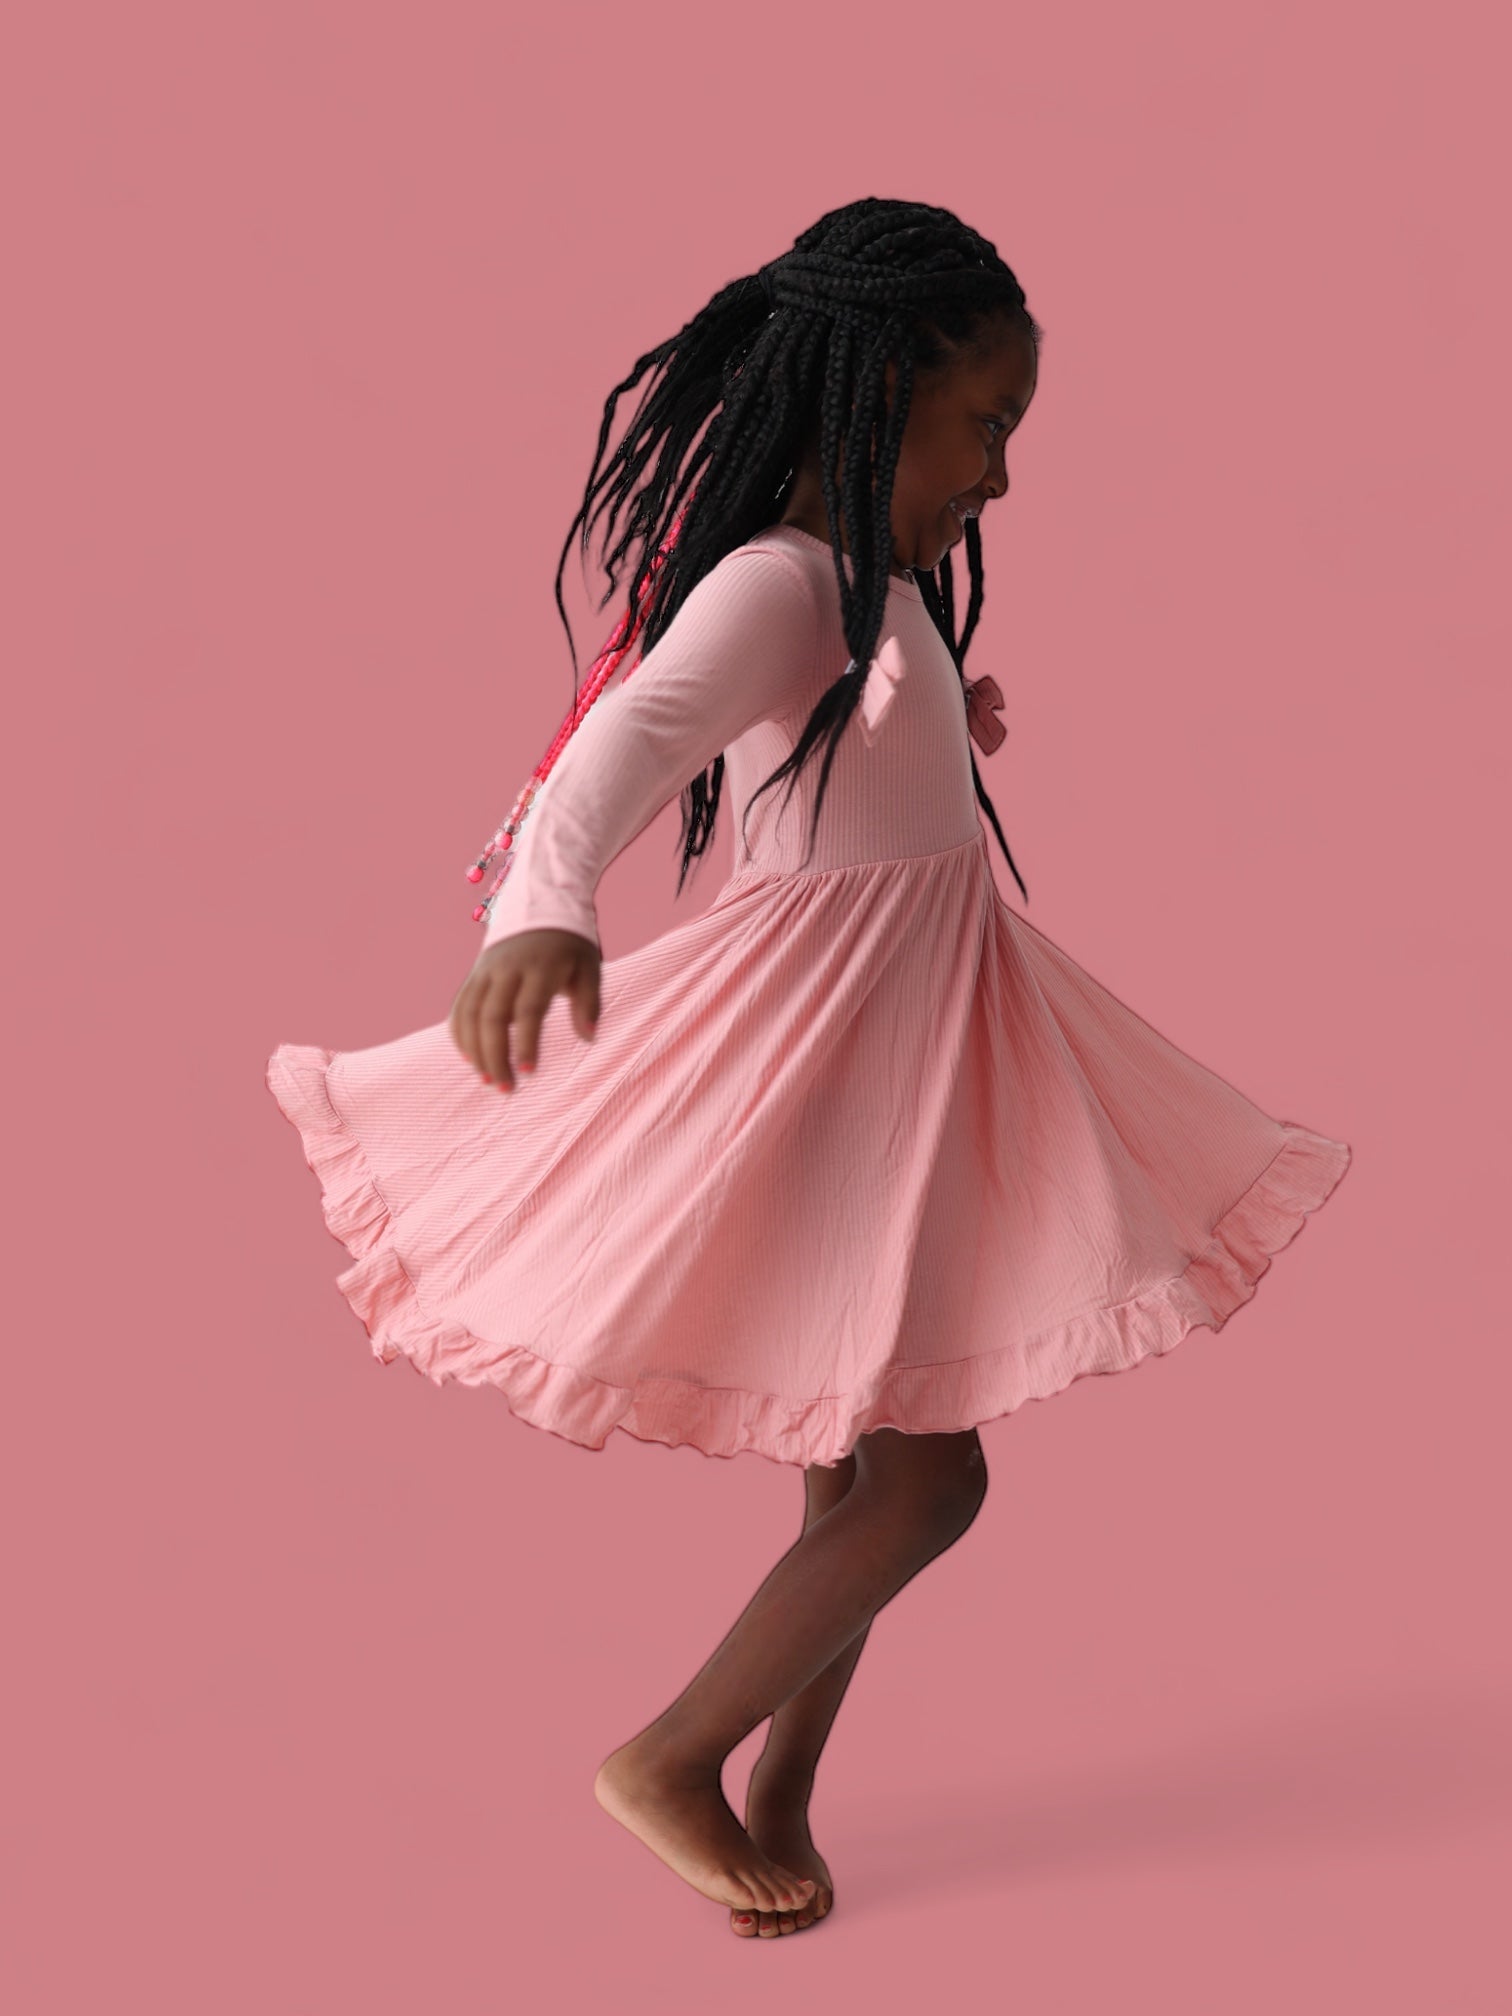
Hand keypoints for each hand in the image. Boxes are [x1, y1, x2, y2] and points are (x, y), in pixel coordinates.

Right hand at [449, 928, 600, 1090]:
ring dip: (474, 1051)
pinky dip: (460, 1034)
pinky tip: (471, 1059)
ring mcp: (486, 970)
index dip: (526, 1042)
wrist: (539, 904)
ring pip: (469, 1014)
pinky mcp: (475, 974)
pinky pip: (460, 1007)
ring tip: (487, 1080)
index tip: (529, 1072)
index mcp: (540, 967)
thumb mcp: (590, 966)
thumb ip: (590, 1002)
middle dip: (495, 1056)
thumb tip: (589, 1037)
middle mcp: (508, 969)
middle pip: (492, 1017)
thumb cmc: (570, 945)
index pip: (528, 1009)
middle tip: (505, 1088)